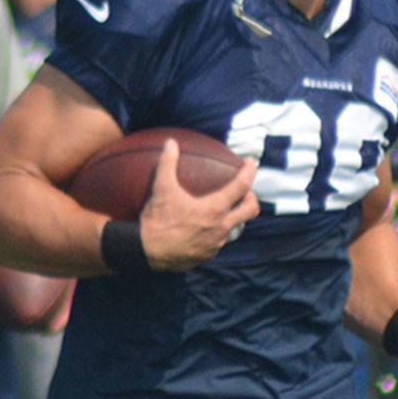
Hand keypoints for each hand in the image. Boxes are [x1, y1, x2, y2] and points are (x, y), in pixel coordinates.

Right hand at [134, 139, 260, 271]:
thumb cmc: (156, 221)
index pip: (241, 186)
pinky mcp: (206, 255)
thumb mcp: (162, 190)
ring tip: (225, 211)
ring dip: (234, 217)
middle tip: (243, 191)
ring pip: (236, 228)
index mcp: (214, 209)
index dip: (249, 171)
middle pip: (250, 210)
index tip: (251, 162)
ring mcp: (215, 244)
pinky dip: (217, 233)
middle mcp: (221, 227)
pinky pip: (219, 243)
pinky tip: (205, 230)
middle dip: (251, 198)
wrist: (146, 253)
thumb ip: (167, 164)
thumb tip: (170, 143)